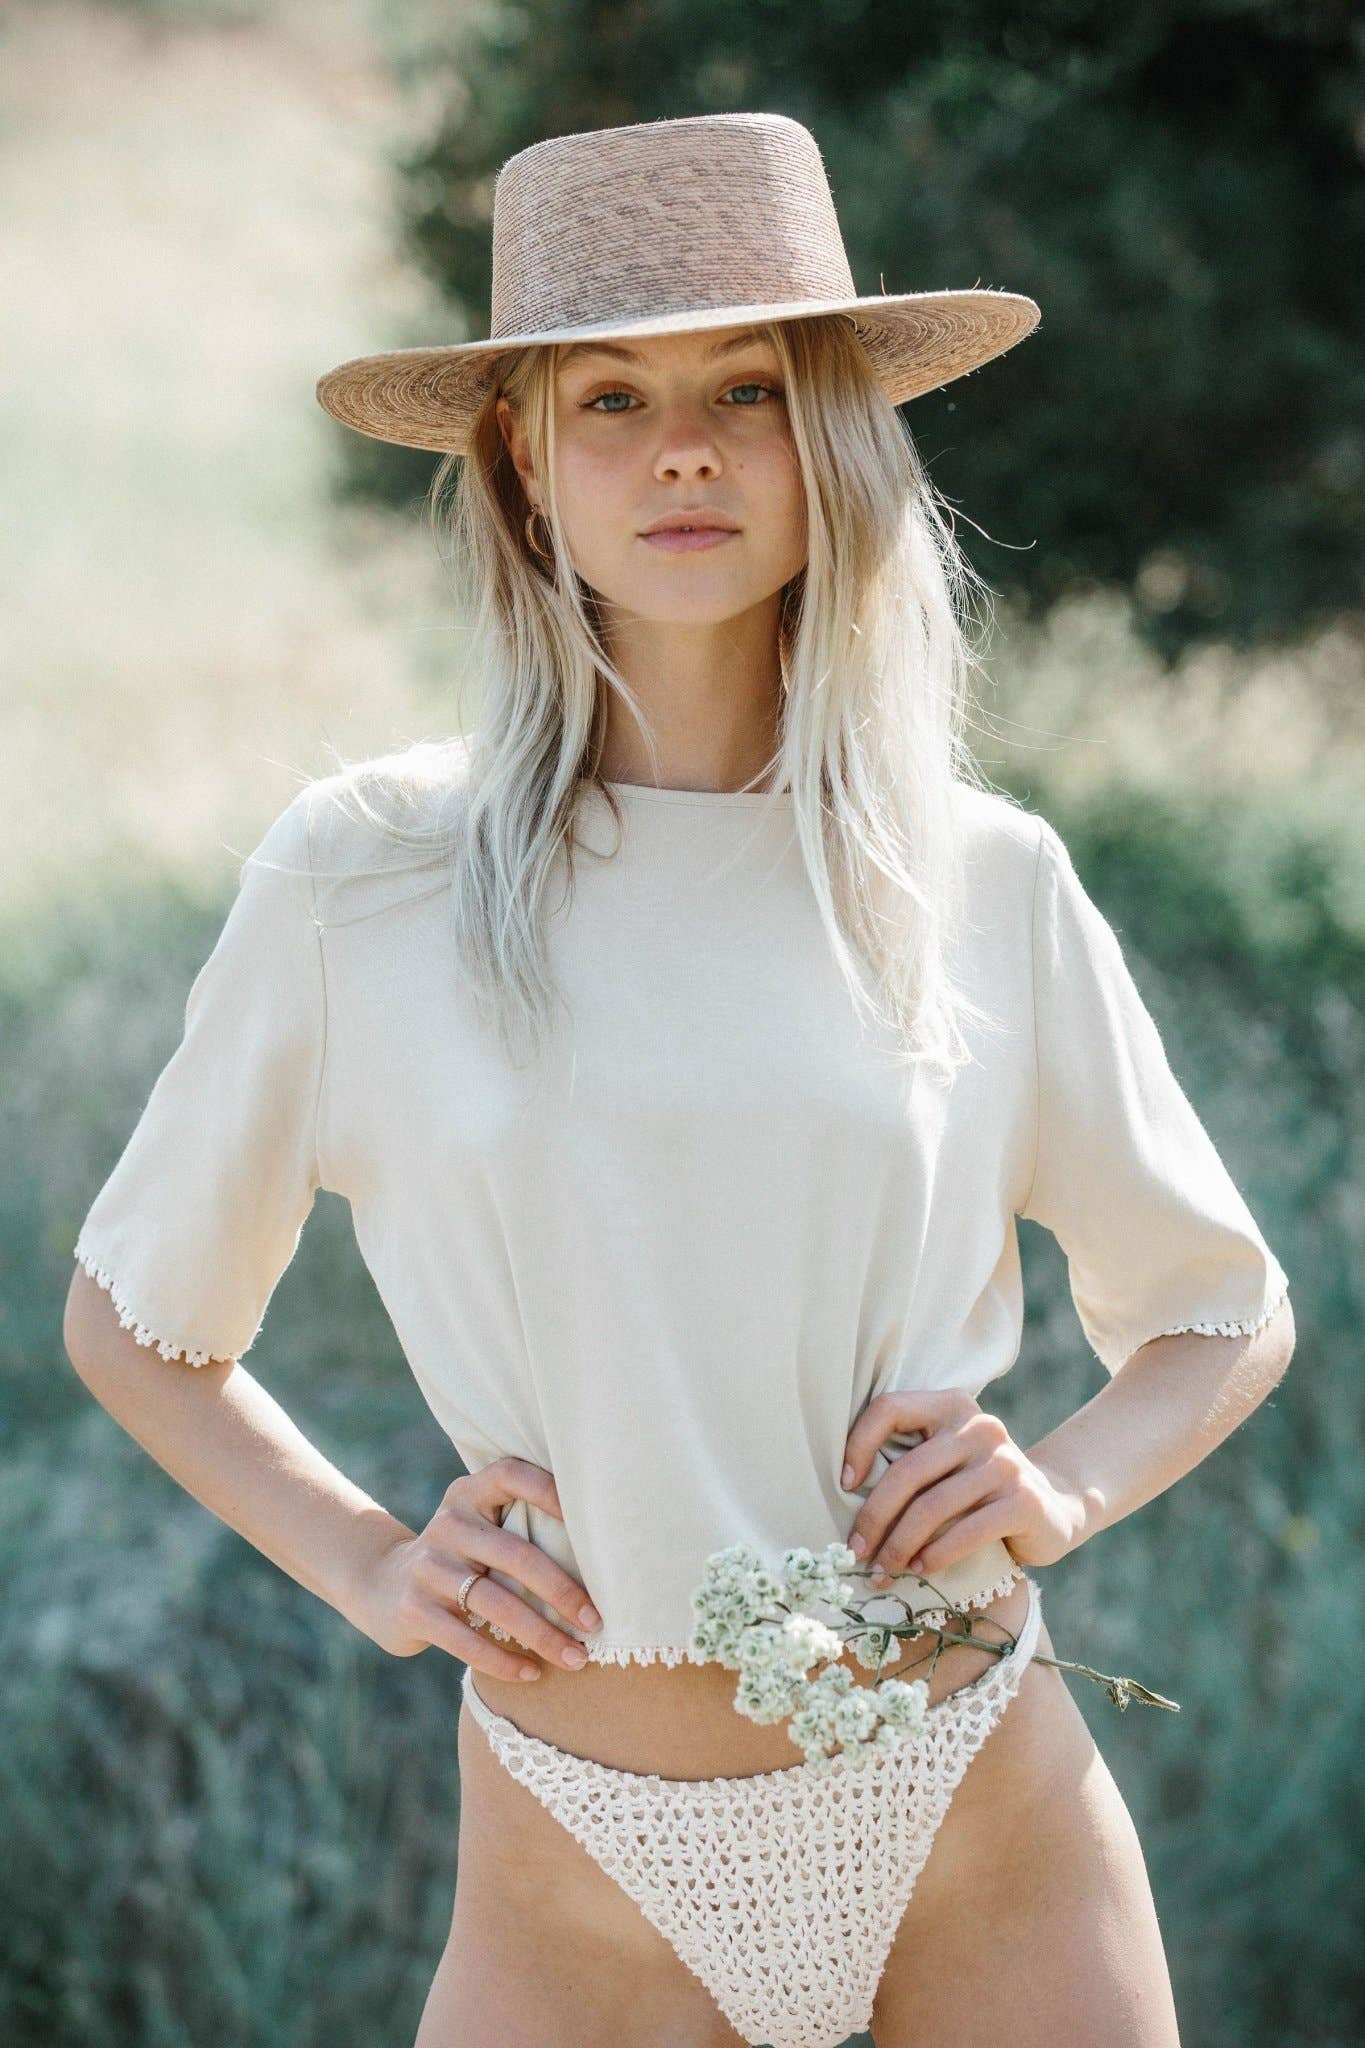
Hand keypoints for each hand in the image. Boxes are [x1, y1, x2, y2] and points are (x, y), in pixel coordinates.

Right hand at [357, 1457, 602, 1678]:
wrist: (384, 1585)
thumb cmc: (461, 1557)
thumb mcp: (479, 1529)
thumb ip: (520, 1527)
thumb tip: (603, 1555)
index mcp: (469, 1494)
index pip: (511, 1475)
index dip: (550, 1491)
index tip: (591, 1526)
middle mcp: (448, 1523)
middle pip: (517, 1555)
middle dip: (563, 1593)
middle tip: (596, 1623)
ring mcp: (427, 1566)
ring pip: (496, 1603)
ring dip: (542, 1636)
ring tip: (576, 1658)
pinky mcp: (414, 1608)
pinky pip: (466, 1640)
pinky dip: (504, 1661)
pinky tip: (532, 1674)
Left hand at [841, 1390, 1086, 1582]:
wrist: (1052, 1508)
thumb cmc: (978, 1488)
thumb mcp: (947, 1460)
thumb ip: (910, 1461)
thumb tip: (843, 1493)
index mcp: (951, 1405)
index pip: (891, 1408)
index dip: (859, 1444)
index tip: (844, 1484)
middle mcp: (980, 1427)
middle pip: (908, 1470)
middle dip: (875, 1516)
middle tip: (856, 1550)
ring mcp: (1005, 1463)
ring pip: (933, 1507)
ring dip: (900, 1545)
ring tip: (883, 1570)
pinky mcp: (1024, 1501)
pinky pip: (967, 1532)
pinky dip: (937, 1555)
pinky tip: (920, 1570)